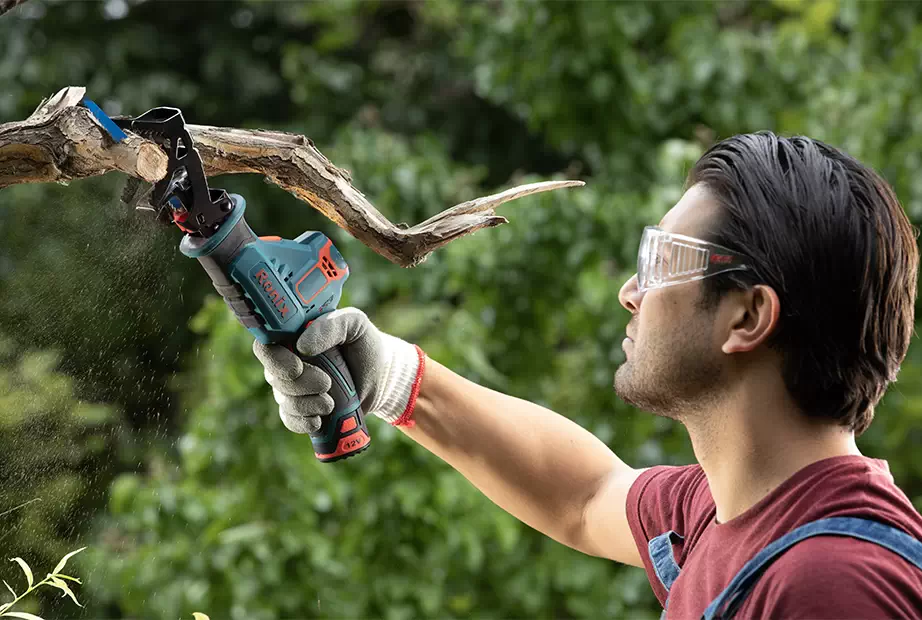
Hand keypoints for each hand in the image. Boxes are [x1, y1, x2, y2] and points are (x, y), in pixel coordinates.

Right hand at [252, 308, 422, 433]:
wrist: (381, 378)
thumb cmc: (364, 345)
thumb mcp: (355, 324)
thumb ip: (331, 325)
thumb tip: (302, 346)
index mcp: (293, 337)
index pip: (265, 346)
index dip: (274, 359)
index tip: (298, 367)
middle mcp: (287, 361)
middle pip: (273, 377)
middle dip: (300, 385)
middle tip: (327, 383)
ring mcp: (292, 388)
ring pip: (283, 400)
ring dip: (306, 405)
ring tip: (331, 403)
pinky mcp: (302, 410)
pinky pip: (290, 420)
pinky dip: (303, 423)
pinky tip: (320, 419)